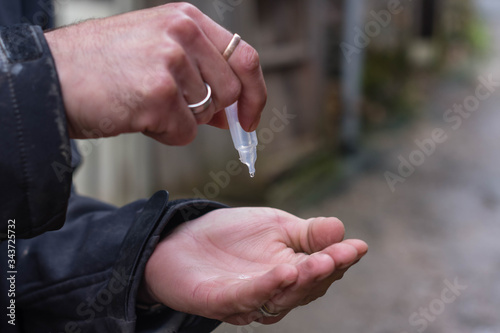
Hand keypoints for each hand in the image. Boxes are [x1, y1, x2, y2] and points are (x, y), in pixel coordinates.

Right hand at [45, 3, 265, 144]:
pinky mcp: (157, 94)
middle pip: (229, 90)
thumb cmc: (103, 67)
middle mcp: (182, 33)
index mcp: (186, 18)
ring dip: (181, 120)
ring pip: (207, 114)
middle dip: (209, 110)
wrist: (52, 77)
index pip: (243, 55)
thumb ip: (200, 73)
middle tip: (174, 107)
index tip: (251, 118)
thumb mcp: (156, 51)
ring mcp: (170, 61)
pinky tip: (137, 117)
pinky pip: (185, 132)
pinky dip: (165, 134)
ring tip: (146, 105)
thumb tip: (233, 113)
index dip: (254, 92)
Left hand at [142, 207, 367, 324]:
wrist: (181, 238)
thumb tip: (341, 229)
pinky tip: (285, 270)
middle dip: (326, 270)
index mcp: (290, 274)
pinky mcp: (220, 301)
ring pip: (281, 295)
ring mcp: (247, 301)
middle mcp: (273, 294)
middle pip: (306, 287)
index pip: (320, 271)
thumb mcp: (274, 226)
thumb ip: (306, 233)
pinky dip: (267, 285)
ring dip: (303, 280)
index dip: (339, 260)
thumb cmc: (230, 236)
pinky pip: (246, 296)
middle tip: (344, 253)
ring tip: (321, 262)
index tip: (357, 246)